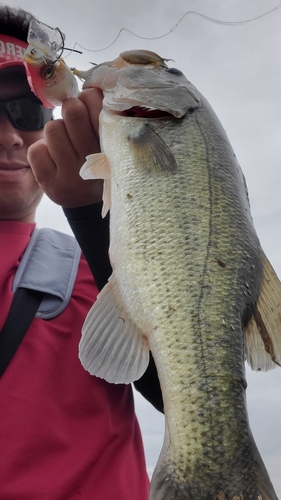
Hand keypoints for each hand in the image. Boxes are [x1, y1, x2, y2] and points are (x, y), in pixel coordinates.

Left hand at [28, 88, 103, 207]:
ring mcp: (69, 176)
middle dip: (72, 110)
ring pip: (52, 128)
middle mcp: (92, 164)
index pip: (97, 105)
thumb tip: (90, 88)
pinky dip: (43, 150)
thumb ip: (103, 119)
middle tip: (75, 118)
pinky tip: (54, 159)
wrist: (90, 206)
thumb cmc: (100, 165)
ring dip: (57, 132)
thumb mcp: (110, 145)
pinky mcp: (49, 183)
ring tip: (66, 143)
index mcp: (112, 149)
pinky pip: (36, 150)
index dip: (90, 98)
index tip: (90, 105)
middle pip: (72, 111)